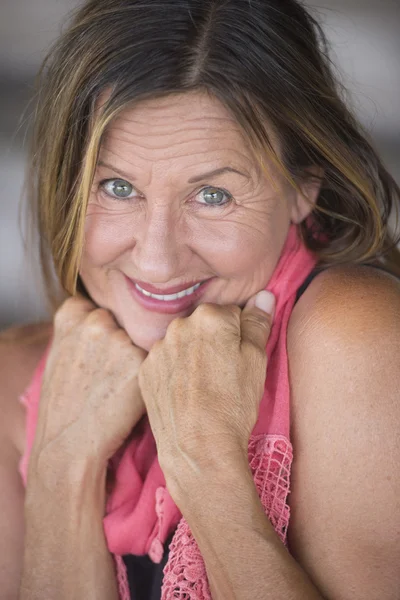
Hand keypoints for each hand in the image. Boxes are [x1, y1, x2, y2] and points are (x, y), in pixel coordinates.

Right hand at [30, 296, 146, 476]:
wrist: (69, 445)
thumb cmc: (64, 404)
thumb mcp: (61, 354)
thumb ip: (83, 329)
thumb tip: (112, 318)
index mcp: (72, 314)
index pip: (100, 308)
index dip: (103, 333)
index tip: (96, 354)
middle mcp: (96, 320)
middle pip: (124, 323)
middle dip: (122, 343)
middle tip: (109, 374)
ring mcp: (120, 340)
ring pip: (141, 340)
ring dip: (137, 358)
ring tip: (118, 386)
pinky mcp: (142, 361)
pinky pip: (155, 359)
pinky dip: (150, 374)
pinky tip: (130, 394)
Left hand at [138, 291, 274, 492]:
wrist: (198, 448)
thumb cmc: (233, 404)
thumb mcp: (256, 360)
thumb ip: (258, 323)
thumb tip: (263, 295)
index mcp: (210, 317)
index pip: (232, 314)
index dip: (240, 337)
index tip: (240, 359)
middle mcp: (178, 326)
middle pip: (204, 326)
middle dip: (215, 342)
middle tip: (224, 374)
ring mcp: (158, 349)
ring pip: (183, 343)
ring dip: (193, 355)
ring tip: (204, 387)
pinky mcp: (145, 371)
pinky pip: (165, 362)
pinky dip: (175, 372)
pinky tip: (186, 393)